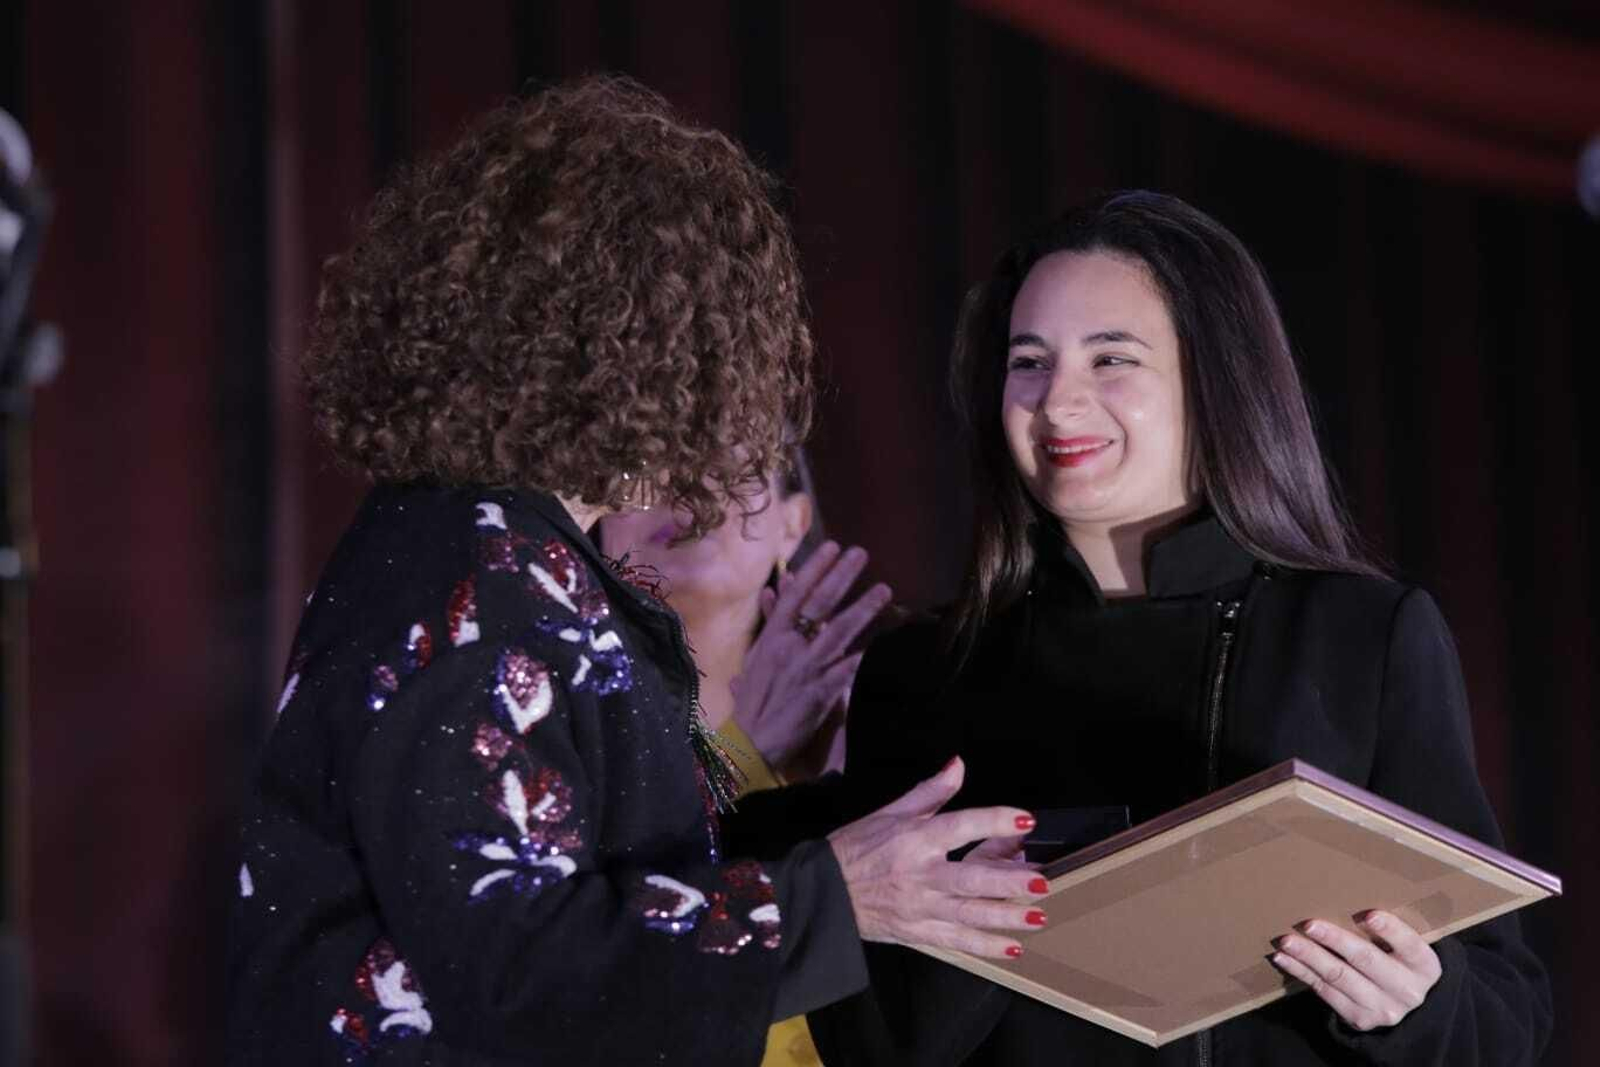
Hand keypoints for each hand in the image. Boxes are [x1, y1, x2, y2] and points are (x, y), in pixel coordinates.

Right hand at [731, 541, 890, 773]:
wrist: (748, 744)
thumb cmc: (751, 704)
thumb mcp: (755, 660)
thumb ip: (769, 626)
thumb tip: (772, 593)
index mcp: (771, 638)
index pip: (794, 595)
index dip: (814, 570)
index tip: (831, 547)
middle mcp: (788, 648)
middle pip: (819, 605)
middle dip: (841, 576)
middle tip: (861, 554)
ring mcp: (805, 669)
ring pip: (838, 632)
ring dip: (863, 609)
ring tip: (884, 589)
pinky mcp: (819, 694)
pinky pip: (847, 670)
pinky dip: (865, 657)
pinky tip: (884, 645)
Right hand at [828, 757, 1049, 958]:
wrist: (825, 893)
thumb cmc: (856, 848)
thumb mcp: (890, 812)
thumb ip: (930, 791)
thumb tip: (958, 765)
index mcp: (915, 840)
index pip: (960, 826)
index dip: (994, 822)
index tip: (1024, 820)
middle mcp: (920, 875)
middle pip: (970, 879)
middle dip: (1008, 882)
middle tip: (1041, 881)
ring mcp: (920, 907)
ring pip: (969, 914)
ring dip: (1006, 917)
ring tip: (1038, 916)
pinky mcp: (919, 932)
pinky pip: (957, 941)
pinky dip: (985, 947)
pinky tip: (1012, 948)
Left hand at [1270, 910, 1441, 1030]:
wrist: (1401, 1006)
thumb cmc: (1397, 961)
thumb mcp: (1405, 949)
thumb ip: (1388, 930)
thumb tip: (1344, 893)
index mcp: (1424, 966)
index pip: (1410, 945)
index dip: (1390, 930)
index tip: (1367, 914)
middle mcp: (1408, 990)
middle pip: (1366, 960)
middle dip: (1335, 940)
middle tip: (1309, 924)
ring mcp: (1383, 1008)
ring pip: (1339, 976)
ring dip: (1308, 956)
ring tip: (1285, 941)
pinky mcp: (1359, 1018)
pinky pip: (1324, 991)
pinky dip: (1301, 972)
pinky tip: (1284, 958)